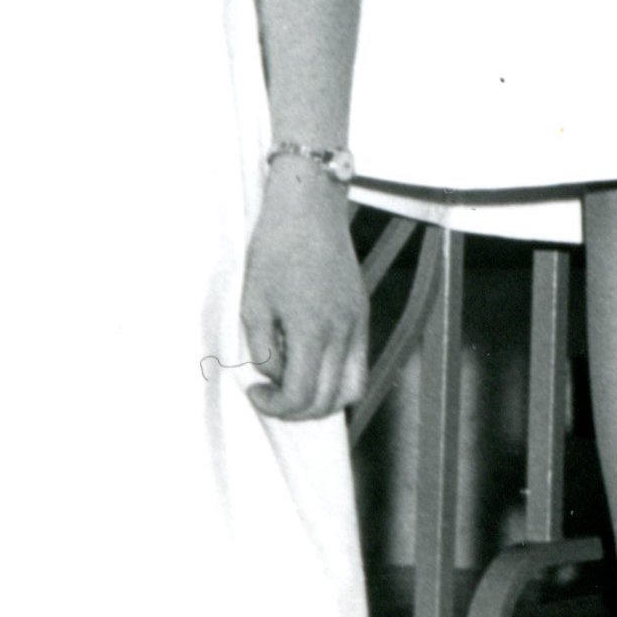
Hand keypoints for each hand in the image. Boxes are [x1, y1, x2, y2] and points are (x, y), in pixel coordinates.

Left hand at [240, 164, 371, 420]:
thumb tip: (274, 373)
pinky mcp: (362, 310)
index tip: (255, 391)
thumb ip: (263, 348)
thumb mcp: (254, 303)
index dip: (275, 406)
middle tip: (272, 395)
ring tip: (296, 383)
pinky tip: (310, 359)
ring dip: (325, 397)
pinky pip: (358, 359)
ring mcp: (358, 320)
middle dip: (299, 410)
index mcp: (312, 330)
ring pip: (354, 384)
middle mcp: (343, 331)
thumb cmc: (275, 249)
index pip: (301, 395)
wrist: (309, 207)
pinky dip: (337, 374)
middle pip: (332, 399)